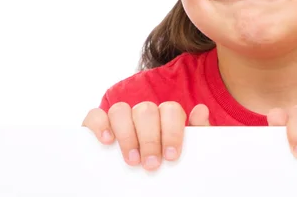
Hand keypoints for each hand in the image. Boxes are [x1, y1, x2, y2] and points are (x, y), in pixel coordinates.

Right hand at [82, 102, 210, 170]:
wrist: (146, 186)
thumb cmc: (167, 166)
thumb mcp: (185, 154)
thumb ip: (197, 134)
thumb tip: (201, 110)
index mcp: (165, 117)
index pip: (170, 110)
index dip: (172, 131)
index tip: (171, 156)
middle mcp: (143, 114)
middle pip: (146, 110)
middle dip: (150, 138)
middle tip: (151, 164)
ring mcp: (120, 119)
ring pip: (121, 109)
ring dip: (127, 134)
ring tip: (132, 160)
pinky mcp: (98, 126)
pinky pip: (95, 115)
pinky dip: (100, 124)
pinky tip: (107, 141)